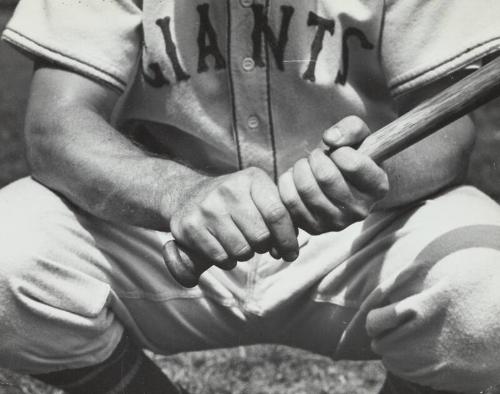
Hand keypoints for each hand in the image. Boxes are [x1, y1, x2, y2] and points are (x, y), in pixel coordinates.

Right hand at [168, 167, 298, 273]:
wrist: (187, 195)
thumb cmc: (234, 203)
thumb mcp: (258, 197)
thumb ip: (280, 218)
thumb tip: (289, 250)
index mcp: (251, 179)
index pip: (277, 213)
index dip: (287, 238)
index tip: (291, 254)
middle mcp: (228, 189)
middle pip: (261, 236)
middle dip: (263, 247)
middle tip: (256, 242)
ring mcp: (207, 208)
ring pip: (242, 250)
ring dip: (244, 254)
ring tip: (238, 243)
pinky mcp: (191, 227)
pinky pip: (222, 258)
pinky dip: (227, 261)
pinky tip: (223, 248)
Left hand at [278, 116, 388, 234]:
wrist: (341, 183)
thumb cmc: (352, 156)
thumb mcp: (360, 136)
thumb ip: (351, 128)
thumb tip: (330, 139)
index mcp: (378, 188)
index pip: (353, 164)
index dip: (339, 151)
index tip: (338, 152)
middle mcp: (360, 211)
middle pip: (326, 177)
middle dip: (316, 158)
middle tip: (317, 156)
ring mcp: (336, 224)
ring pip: (306, 189)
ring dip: (300, 168)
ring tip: (307, 166)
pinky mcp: (313, 228)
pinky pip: (289, 201)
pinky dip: (288, 182)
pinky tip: (296, 178)